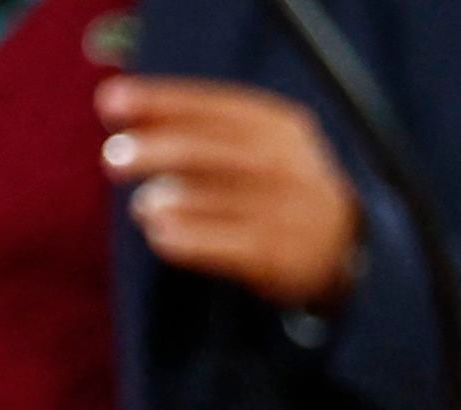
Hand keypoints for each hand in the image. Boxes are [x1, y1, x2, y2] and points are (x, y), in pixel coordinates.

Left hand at [101, 78, 361, 309]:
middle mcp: (289, 166)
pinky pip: (216, 245)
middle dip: (153, 151)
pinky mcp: (281, 257)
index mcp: (281, 127)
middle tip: (113, 160)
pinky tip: (161, 235)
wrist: (350, 250)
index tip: (110, 103)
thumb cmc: (278, 187)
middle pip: (206, 152)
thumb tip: (116, 101)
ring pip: (207, 200)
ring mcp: (288, 213)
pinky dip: (179, 238)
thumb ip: (199, 124)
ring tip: (145, 207)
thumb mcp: (257, 143)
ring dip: (162, 201)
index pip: (211, 107)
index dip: (158, 102)